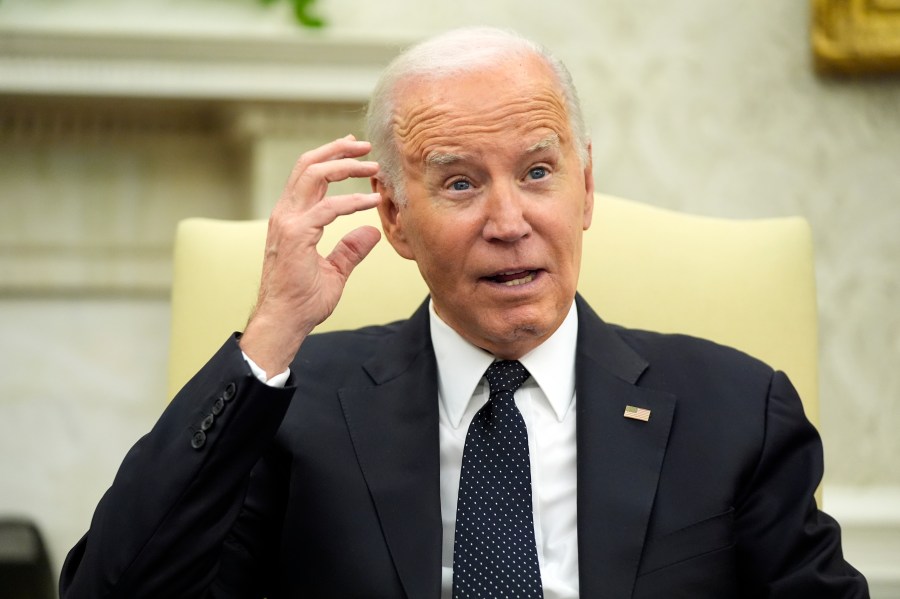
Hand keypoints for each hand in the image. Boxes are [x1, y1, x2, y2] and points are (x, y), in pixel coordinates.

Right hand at [239, 135, 381, 375]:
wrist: (284, 322)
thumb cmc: (302, 300)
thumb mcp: (334, 271)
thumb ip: (350, 250)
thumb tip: (371, 233)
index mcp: (291, 217)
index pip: (308, 174)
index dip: (332, 158)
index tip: (356, 152)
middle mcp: (286, 214)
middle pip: (308, 165)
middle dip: (338, 150)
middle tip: (366, 146)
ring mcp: (288, 223)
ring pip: (313, 175)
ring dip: (346, 166)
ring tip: (373, 167)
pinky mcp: (296, 236)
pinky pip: (328, 208)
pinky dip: (352, 201)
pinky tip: (372, 202)